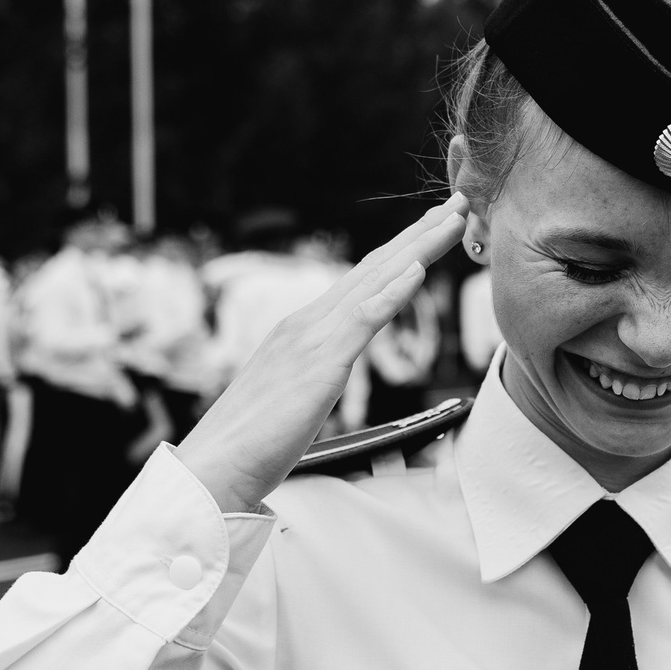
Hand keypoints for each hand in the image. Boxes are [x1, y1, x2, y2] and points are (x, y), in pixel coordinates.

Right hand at [173, 196, 467, 512]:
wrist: (214, 465)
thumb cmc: (251, 443)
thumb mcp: (291, 396)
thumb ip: (310, 375)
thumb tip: (321, 374)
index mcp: (301, 329)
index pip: (360, 281)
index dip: (398, 252)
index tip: (429, 229)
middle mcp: (307, 322)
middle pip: (373, 268)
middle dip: (418, 235)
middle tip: (456, 204)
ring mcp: (312, 338)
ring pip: (375, 281)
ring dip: (418, 248)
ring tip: (452, 220)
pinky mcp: (319, 363)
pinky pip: (363, 320)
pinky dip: (393, 292)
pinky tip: (418, 271)